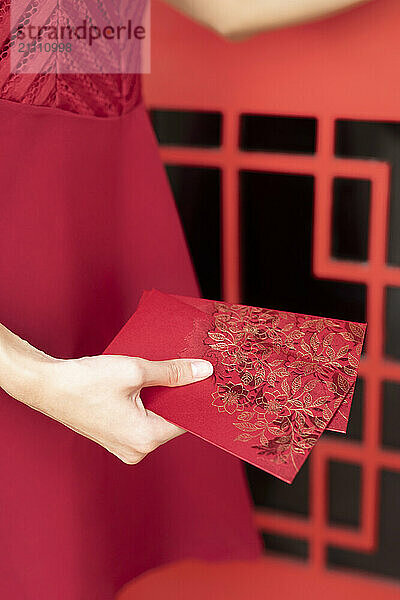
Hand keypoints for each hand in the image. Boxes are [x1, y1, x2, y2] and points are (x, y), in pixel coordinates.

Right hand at [0, 323, 212, 463]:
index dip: (196, 397)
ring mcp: (125, 446)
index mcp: (145, 439)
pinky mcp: (116, 437)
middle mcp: (137, 450)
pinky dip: (148, 401)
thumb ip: (173, 372)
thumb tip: (202, 370)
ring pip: (157, 418)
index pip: (186, 420)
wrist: (46, 386)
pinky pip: (143, 419)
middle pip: (172, 419)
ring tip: (164, 372)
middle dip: (179, 394)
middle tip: (187, 369)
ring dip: (162, 396)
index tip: (206, 378)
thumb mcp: (135, 371)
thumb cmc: (85, 381)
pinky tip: (146, 382)